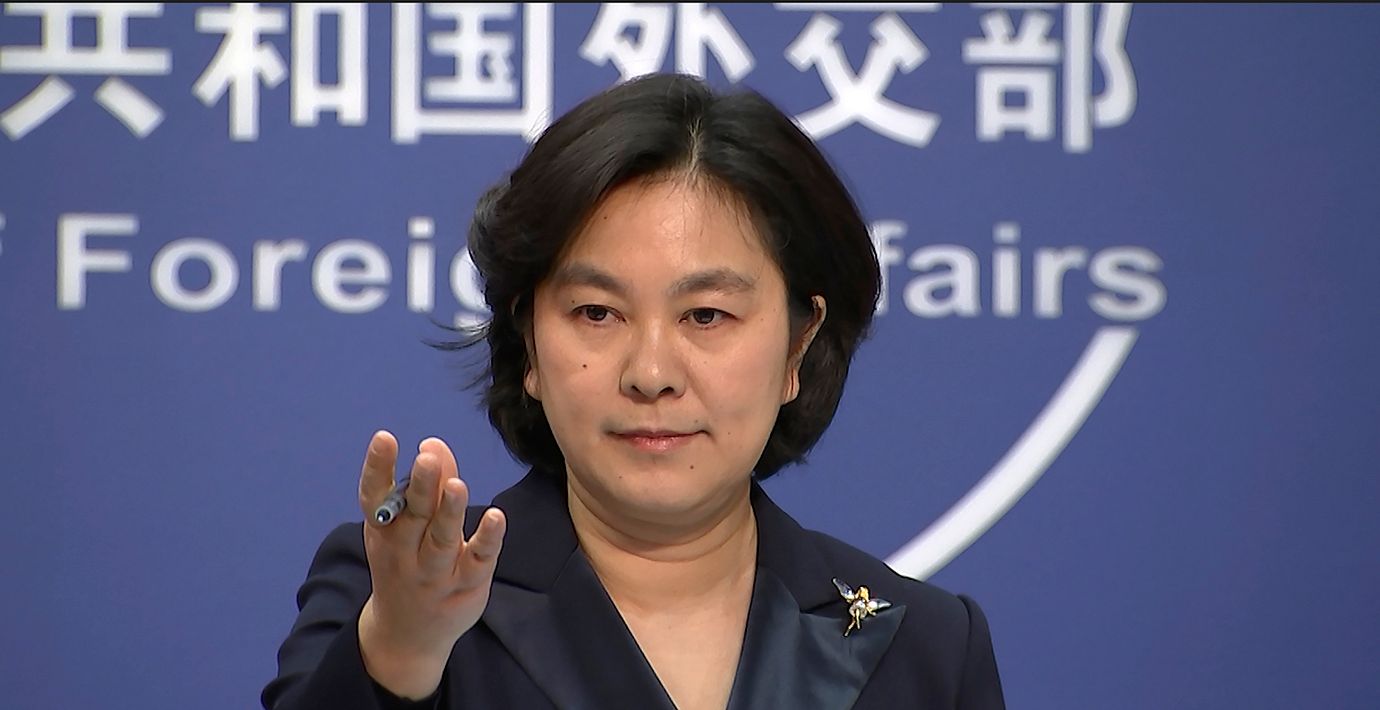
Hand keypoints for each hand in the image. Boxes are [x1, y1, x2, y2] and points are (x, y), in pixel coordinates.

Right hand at [355, 430, 506, 698]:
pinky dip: (487, 541)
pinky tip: (496, 517)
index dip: (378, 468)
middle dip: (422, 487)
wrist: (406, 635)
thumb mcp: (405, 527)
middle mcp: (404, 552)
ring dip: (450, 513)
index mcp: (384, 531)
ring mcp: (434, 573)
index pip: (375, 497)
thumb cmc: (406, 564)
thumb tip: (434, 444)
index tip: (385, 438)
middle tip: (427, 458)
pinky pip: (477, 562)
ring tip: (458, 485)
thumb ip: (426, 486)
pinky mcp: (465, 587)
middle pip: (414, 516)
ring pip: (442, 541)